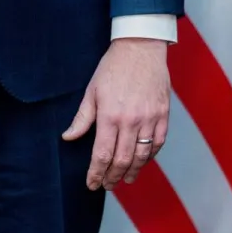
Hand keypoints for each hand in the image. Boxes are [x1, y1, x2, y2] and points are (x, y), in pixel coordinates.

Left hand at [63, 38, 170, 189]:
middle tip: (108, 185)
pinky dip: (150, 156)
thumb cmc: (113, 67)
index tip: (92, 184)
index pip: (102, 155)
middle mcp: (130, 120)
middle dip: (113, 178)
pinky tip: (143, 160)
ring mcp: (149, 117)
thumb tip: (68, 137)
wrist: (141, 47)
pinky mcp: (163, 113)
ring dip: (133, 171)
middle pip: (122, 160)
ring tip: (126, 179)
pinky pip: (158, 142)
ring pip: (141, 155)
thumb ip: (82, 118)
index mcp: (109, 115)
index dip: (96, 174)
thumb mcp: (92, 90)